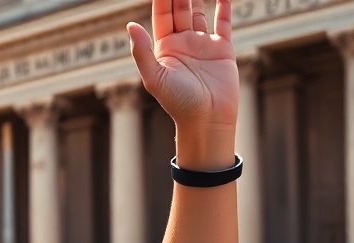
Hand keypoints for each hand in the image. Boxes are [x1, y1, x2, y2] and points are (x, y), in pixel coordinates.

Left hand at [128, 0, 238, 135]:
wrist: (207, 120)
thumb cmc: (178, 103)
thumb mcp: (154, 78)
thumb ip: (141, 52)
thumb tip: (129, 25)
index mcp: (164, 48)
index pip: (162, 14)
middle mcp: (182, 43)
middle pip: (180, 8)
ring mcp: (202, 45)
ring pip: (199, 11)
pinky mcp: (222, 50)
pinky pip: (223, 23)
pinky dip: (224, 7)